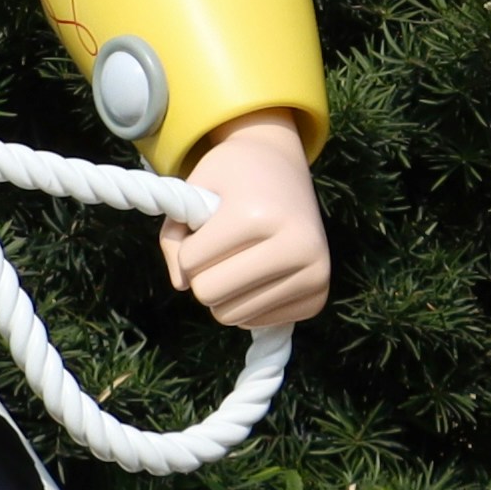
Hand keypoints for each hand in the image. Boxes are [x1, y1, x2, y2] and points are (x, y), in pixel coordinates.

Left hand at [162, 114, 331, 331]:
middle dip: (202, 273)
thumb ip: (172, 237)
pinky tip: (261, 273)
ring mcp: (313, 274)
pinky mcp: (317, 298)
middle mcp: (296, 246)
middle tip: (220, 247)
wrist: (285, 167)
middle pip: (209, 294)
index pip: (191, 262)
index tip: (205, 226)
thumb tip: (181, 285)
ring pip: (231, 315)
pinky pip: (256, 322)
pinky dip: (247, 302)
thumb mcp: (193, 190)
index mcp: (259, 216)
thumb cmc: (234, 177)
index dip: (187, 246)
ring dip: (224, 291)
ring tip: (241, 257)